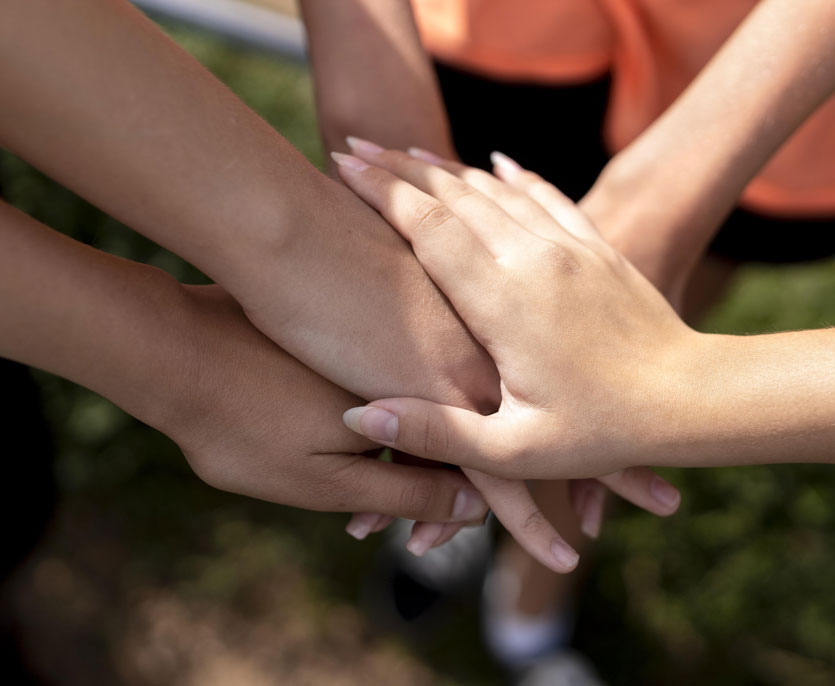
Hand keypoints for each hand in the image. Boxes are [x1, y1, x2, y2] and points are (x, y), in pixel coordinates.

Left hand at [163, 283, 490, 522]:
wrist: (172, 346)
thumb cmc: (242, 424)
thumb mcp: (327, 480)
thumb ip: (406, 494)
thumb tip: (475, 508)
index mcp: (414, 399)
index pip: (470, 456)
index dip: (454, 507)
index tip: (421, 543)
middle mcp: (410, 356)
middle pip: (445, 427)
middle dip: (418, 485)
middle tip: (370, 529)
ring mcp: (382, 325)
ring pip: (412, 399)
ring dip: (392, 452)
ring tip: (344, 500)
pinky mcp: (352, 312)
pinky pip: (383, 368)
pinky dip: (370, 409)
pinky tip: (332, 433)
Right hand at [332, 146, 701, 486]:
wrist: (693, 397)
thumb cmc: (602, 431)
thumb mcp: (514, 451)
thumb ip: (435, 435)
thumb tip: (360, 415)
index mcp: (504, 301)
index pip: (428, 226)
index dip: (380, 191)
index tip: (342, 162)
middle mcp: (534, 260)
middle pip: (456, 195)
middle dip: (402, 167)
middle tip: (360, 144)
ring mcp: (569, 249)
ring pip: (497, 190)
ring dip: (449, 167)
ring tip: (408, 151)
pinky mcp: (597, 250)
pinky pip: (548, 197)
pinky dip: (514, 176)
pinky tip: (496, 161)